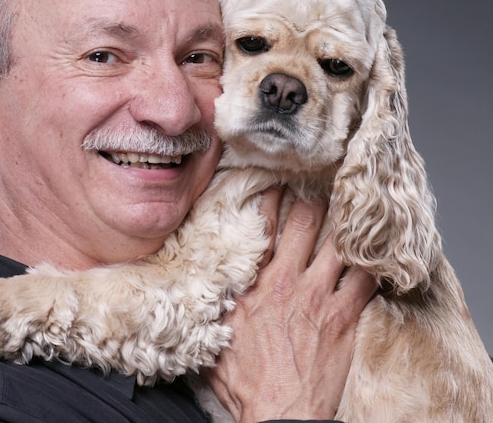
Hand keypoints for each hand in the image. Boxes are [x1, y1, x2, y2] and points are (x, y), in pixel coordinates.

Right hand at [204, 191, 376, 421]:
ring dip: (344, 224)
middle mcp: (287, 281)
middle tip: (319, 184)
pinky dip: (372, 263)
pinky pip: (365, 279)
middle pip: (305, 224)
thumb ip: (216, 307)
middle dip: (312, 199)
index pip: (264, 228)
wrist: (279, 413)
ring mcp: (319, 296)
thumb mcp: (216, 338)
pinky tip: (376, 252)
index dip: (272, 199)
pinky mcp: (344, 317)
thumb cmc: (245, 382)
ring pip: (337, 243)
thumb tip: (205, 289)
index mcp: (254, 283)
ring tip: (351, 207)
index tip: (278, 182)